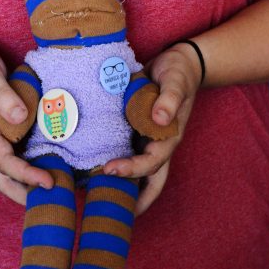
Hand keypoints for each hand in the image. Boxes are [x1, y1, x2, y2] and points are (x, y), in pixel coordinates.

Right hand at [0, 39, 53, 198]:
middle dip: (22, 193)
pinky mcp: (2, 127)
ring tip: (51, 187)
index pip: (4, 162)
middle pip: (1, 176)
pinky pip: (14, 151)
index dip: (25, 174)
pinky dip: (28, 161)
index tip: (47, 181)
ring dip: (25, 181)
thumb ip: (3, 95)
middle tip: (48, 201)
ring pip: (7, 167)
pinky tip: (46, 160)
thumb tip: (22, 115)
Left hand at [103, 43, 201, 214]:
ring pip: (136, 170)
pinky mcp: (135, 128)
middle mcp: (157, 143)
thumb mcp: (176, 82)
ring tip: (92, 195)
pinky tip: (89, 164)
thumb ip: (170, 99)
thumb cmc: (179, 74)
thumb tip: (160, 119)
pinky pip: (125, 149)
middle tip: (103, 204)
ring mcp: (146, 138)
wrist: (179, 63)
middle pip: (148, 180)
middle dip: (131, 197)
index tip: (110, 169)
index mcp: (169, 137)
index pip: (152, 163)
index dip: (133, 170)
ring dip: (121, 184)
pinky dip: (113, 159)